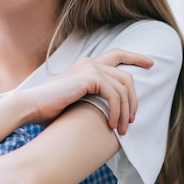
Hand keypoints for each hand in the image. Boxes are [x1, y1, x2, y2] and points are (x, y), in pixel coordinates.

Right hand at [20, 48, 152, 134]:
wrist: (32, 105)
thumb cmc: (50, 108)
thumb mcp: (76, 100)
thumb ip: (92, 97)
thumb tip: (110, 111)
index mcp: (86, 64)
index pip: (117, 54)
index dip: (136, 57)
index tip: (151, 63)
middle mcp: (90, 62)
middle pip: (126, 75)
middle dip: (135, 98)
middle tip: (133, 120)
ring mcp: (91, 67)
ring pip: (124, 88)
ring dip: (126, 111)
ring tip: (122, 129)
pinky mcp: (90, 77)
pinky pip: (115, 95)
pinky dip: (117, 111)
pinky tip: (111, 124)